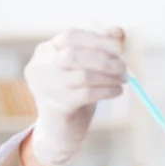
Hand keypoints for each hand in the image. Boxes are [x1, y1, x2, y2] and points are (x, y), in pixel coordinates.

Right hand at [23, 28, 126, 165]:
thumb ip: (98, 49)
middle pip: (75, 55)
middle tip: (124, 66)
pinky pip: (87, 94)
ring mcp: (46, 88)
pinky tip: (117, 91)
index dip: (98, 39)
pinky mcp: (57, 107)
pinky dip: (107, 90)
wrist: (60, 132)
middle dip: (104, 59)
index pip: (71, 37)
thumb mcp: (84, 70)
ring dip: (109, 76)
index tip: (121, 46)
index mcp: (45, 52)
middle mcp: (40, 68)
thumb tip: (119, 32)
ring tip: (124, 80)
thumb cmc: (74, 96)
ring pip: (83, 75)